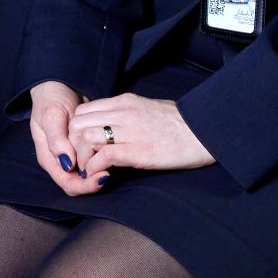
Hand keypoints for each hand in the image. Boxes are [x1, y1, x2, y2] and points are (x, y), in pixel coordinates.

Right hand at [27, 81, 106, 197]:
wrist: (59, 85)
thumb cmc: (51, 99)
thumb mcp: (51, 116)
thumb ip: (56, 140)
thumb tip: (67, 164)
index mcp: (49, 157)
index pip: (67, 182)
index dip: (85, 185)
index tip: (102, 176)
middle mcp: (61, 160)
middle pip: (79, 182)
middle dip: (95, 181)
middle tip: (112, 172)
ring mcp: (72, 154)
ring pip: (88, 173)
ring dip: (100, 170)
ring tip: (115, 162)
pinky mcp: (84, 146)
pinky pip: (94, 159)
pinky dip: (104, 159)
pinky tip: (114, 152)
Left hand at [68, 93, 213, 176]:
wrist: (204, 131)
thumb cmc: (179, 122)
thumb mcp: (147, 107)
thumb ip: (125, 113)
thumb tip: (110, 122)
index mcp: (124, 101)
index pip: (82, 111)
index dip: (76, 130)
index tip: (81, 146)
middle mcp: (122, 113)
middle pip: (78, 124)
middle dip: (74, 145)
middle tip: (81, 160)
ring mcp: (129, 131)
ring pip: (86, 139)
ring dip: (83, 158)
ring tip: (90, 170)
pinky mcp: (138, 152)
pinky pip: (103, 157)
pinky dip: (96, 168)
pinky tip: (101, 175)